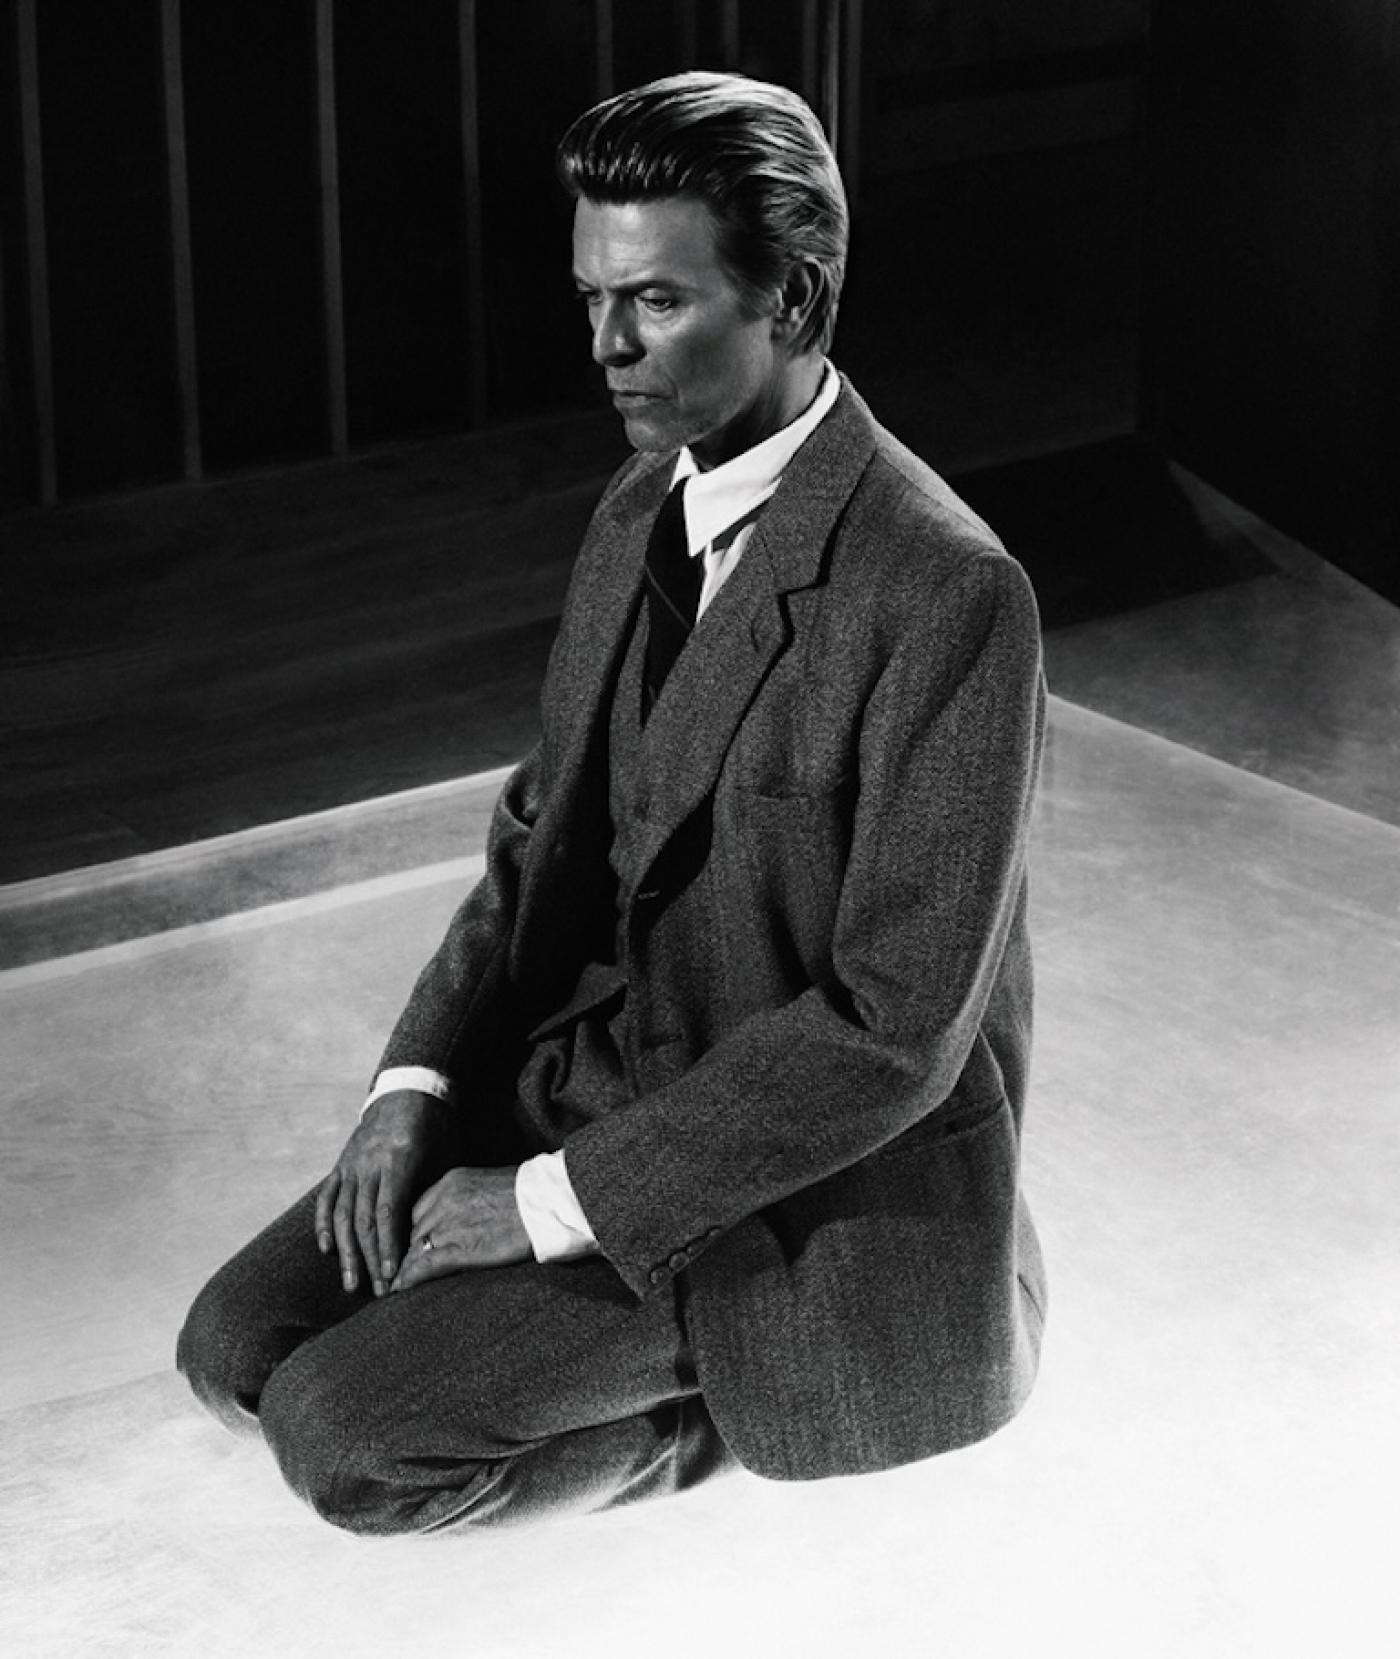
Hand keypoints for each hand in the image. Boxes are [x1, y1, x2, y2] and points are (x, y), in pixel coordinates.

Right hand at [315, 1091, 452, 1296]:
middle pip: (364, 1220)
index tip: (393, 1276)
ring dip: (347, 1252)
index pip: (389, 1212)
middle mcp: (369, 1163)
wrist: (408, 1091)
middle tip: (377, 1292)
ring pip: (342, 1214)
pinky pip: (327, 1197)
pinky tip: (327, 1249)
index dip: (389, 1247)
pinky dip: (323, 1225)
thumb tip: (426, 1239)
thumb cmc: (437, 1128)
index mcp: (399, 1160)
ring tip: (352, 1284)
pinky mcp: (341, 1164)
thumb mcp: (444, 1156)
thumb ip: (432, 1193)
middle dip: (371, 1259)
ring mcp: (351, 1164)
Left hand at [390, 1167, 531, 1291]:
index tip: (410, 1245)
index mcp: (451, 1182)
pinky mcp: (460, 1249)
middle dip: (406, 1251)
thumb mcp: (488, 1184)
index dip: (413, 1230)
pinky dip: (409, 1278)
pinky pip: (425, 1265)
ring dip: (403, 1267)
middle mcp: (444, 1201)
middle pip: (413, 1230)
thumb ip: (467, 1198)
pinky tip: (401, 1288)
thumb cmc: (530, 1194)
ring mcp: (450, 1225)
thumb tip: (464, 1217)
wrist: (548, 1202)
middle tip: (397, 1268)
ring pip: (414, 1249)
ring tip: (393, 1284)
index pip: (418, 1209)